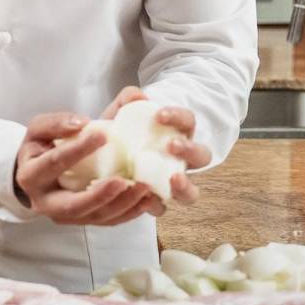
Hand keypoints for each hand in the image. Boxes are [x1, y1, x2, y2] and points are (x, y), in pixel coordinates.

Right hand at [13, 111, 165, 226]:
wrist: (38, 172)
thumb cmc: (41, 147)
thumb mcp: (40, 129)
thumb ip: (58, 121)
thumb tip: (82, 122)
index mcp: (31, 175)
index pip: (54, 163)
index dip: (78, 150)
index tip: (103, 135)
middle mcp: (45, 202)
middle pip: (72, 205)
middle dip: (99, 195)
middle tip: (122, 180)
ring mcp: (65, 216)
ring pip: (93, 216)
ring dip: (120, 205)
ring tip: (142, 188)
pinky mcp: (82, 221)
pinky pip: (107, 222)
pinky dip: (128, 213)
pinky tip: (146, 200)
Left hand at [99, 86, 209, 205]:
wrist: (101, 153)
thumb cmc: (119, 131)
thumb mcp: (119, 112)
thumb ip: (128, 99)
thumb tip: (138, 96)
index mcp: (176, 133)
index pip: (188, 121)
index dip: (179, 117)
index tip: (159, 115)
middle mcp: (180, 160)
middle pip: (202, 156)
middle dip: (190, 151)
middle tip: (172, 145)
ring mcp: (170, 182)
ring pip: (192, 191)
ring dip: (185, 186)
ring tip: (173, 179)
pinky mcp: (154, 200)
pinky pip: (162, 207)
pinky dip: (156, 205)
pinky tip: (146, 201)